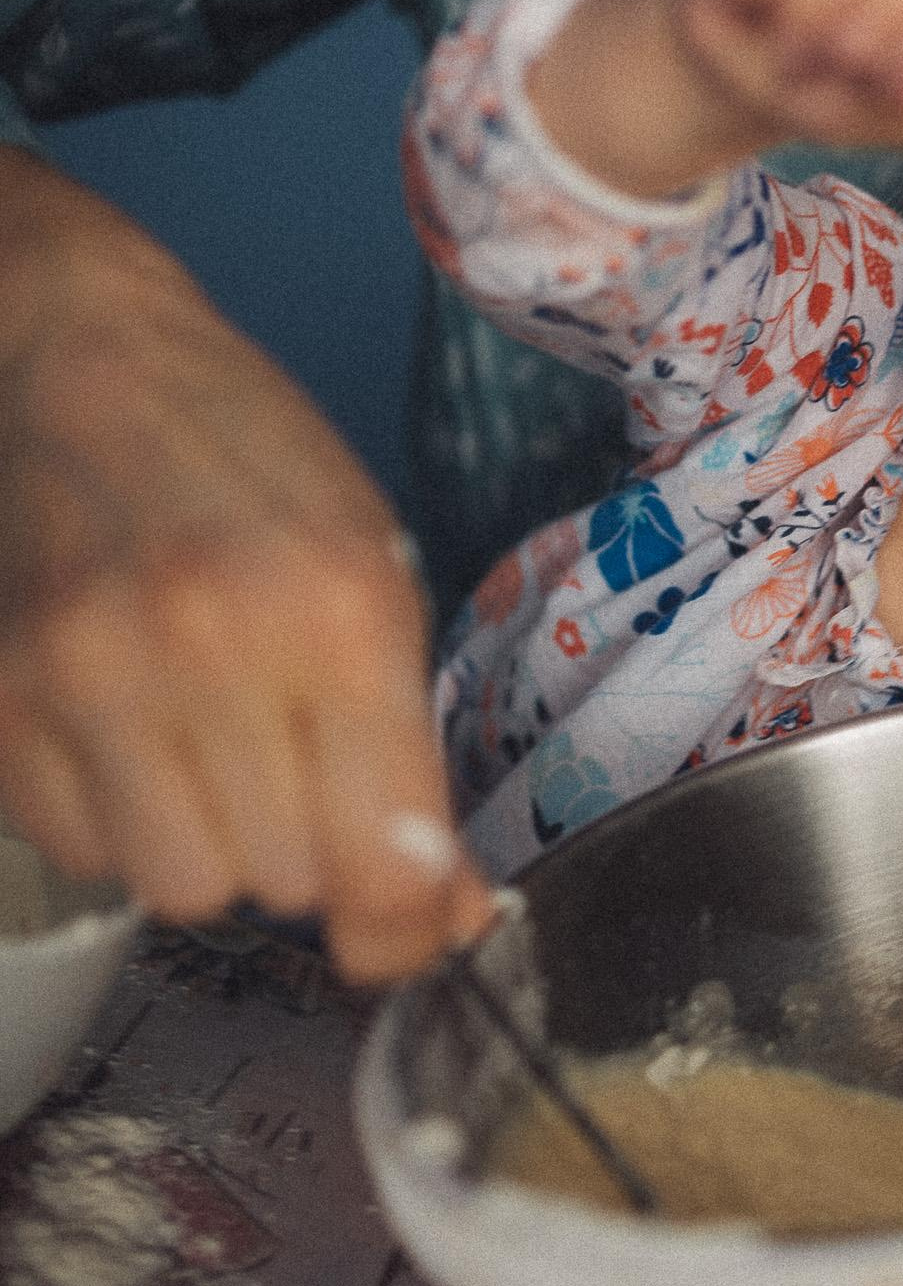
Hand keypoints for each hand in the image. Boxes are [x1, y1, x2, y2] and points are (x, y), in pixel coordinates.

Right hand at [0, 153, 491, 981]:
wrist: (76, 356)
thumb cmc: (250, 459)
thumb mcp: (372, 569)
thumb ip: (407, 745)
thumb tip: (443, 909)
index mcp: (338, 611)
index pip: (382, 861)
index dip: (404, 928)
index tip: (405, 928)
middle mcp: (209, 648)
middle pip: (283, 886)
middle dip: (303, 847)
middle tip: (289, 759)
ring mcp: (85, 676)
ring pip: (178, 887)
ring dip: (207, 844)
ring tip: (204, 743)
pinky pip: (84, 849)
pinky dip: (115, 816)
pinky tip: (124, 726)